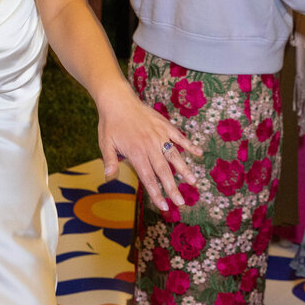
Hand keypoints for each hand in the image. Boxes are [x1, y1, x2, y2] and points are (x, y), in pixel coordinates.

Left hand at [97, 85, 201, 210]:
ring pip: (174, 155)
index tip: (164, 206)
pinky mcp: (164, 125)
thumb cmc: (110, 123)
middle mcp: (150, 145)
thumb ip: (109, 161)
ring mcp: (159, 135)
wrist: (117, 99)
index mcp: (136, 153)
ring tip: (194, 182)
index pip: (148, 178)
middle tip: (182, 202)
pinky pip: (179, 136)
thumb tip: (109, 178)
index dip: (156, 193)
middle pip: (163, 171)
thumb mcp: (105, 143)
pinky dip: (189, 145)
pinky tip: (199, 153)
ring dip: (184, 170)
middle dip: (173, 188)